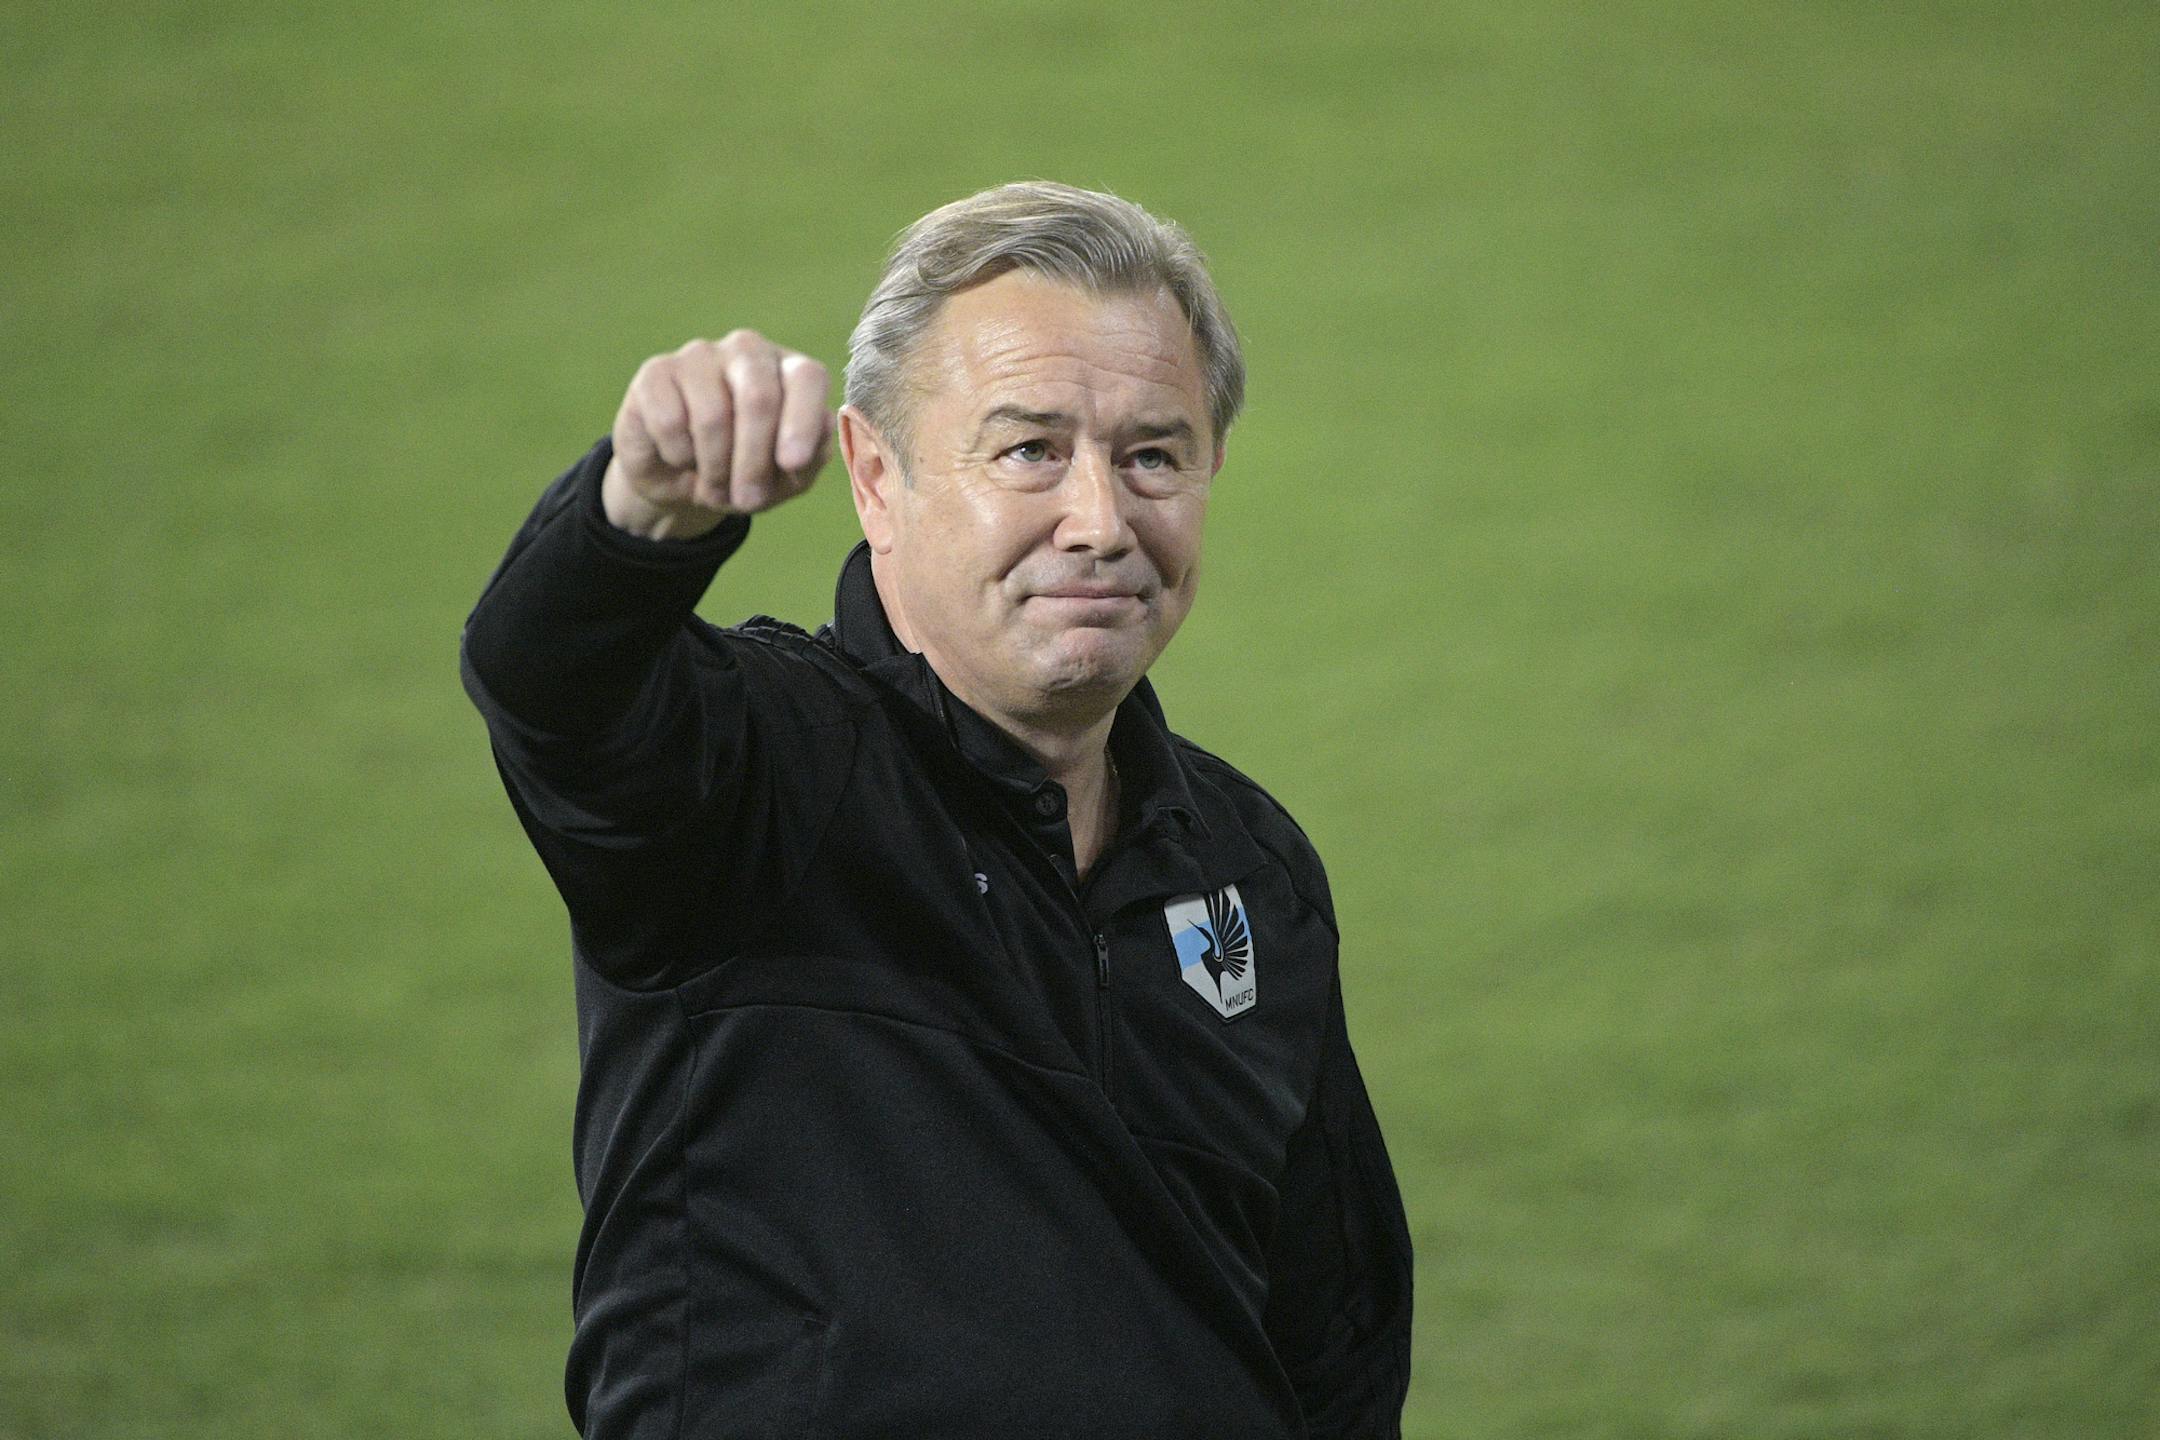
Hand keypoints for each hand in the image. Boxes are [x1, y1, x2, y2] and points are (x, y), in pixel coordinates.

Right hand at [602, 331, 835, 539]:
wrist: (679, 481)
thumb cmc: (744, 473)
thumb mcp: (785, 479)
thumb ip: (812, 456)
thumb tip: (826, 425)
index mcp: (789, 371)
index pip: (807, 378)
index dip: (802, 421)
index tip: (792, 464)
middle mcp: (748, 352)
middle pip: (759, 398)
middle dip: (753, 461)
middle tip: (747, 501)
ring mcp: (700, 356)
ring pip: (712, 416)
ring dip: (715, 468)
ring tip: (715, 486)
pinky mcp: (657, 372)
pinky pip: (670, 421)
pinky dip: (679, 456)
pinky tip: (681, 457)